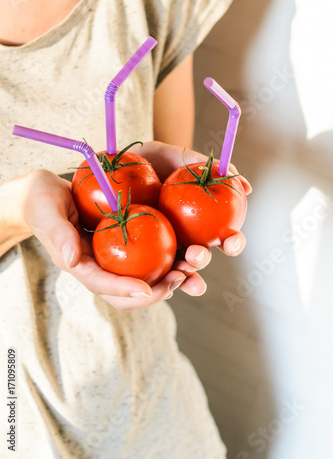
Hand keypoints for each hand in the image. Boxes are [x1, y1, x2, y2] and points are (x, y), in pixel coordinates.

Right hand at [15, 169, 195, 311]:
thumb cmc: (41, 201)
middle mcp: (97, 268)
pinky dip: (165, 262)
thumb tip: (72, 260)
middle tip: (180, 279)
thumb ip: (58, 234)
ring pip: (140, 281)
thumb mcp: (47, 211)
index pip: (101, 284)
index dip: (123, 290)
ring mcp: (110, 260)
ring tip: (190, 270)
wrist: (43, 195)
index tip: (147, 289)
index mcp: (78, 264)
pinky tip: (184, 251)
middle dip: (154, 292)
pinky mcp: (120, 248)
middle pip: (126, 294)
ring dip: (166, 281)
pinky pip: (144, 261)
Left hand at [129, 141, 251, 296]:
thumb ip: (212, 169)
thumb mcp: (184, 158)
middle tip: (195, 253)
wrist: (125, 161)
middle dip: (201, 261)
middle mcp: (187, 238)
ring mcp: (165, 246)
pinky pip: (150, 270)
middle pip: (200, 258)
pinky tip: (153, 280)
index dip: (233, 243)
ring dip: (182, 276)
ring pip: (177, 269)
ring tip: (177, 272)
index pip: (226, 238)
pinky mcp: (143, 251)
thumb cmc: (160, 159)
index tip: (231, 239)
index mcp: (205, 223)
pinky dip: (155, 278)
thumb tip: (246, 188)